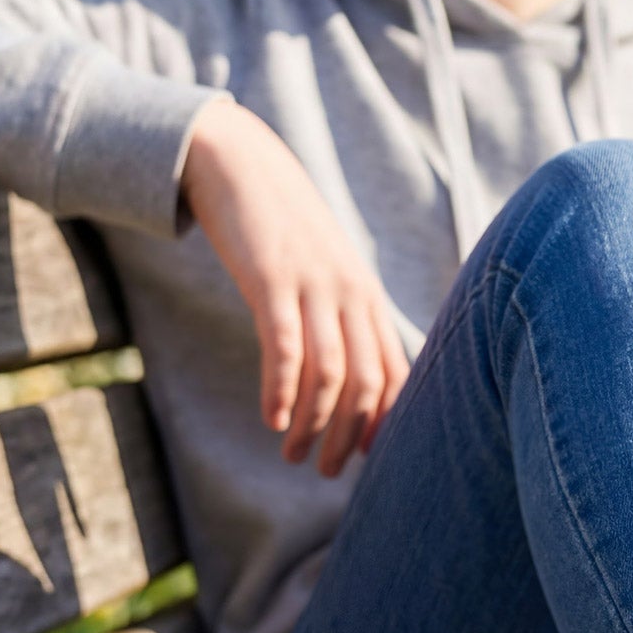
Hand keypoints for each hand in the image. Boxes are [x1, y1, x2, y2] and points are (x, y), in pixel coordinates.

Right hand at [180, 99, 406, 474]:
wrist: (237, 161)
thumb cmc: (278, 224)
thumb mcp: (320, 268)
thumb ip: (336, 311)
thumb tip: (342, 367)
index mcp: (365, 295)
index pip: (394, 371)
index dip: (385, 421)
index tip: (367, 457)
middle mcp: (349, 293)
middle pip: (367, 382)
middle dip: (350, 435)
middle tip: (328, 471)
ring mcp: (313, 286)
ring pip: (329, 373)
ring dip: (313, 423)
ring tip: (293, 454)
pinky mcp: (272, 279)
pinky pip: (285, 346)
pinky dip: (282, 390)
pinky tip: (272, 420)